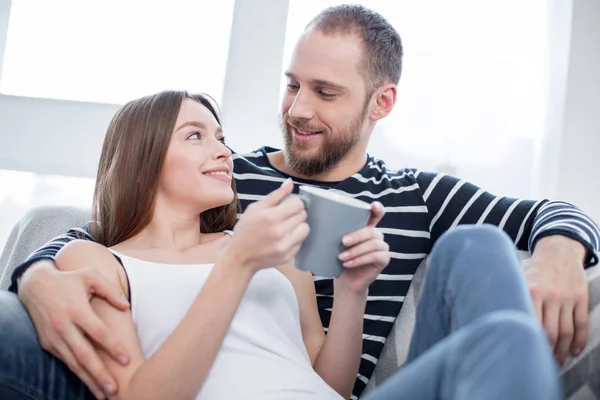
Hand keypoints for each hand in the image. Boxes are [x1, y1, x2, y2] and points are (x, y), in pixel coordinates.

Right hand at [19, 261, 130, 398]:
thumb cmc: (69, 279)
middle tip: (114, 389)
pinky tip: (89, 383)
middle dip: (99, 373)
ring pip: (73, 363)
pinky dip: (77, 373)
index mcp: (77, 309)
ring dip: (88, 380)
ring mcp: (54, 337)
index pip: (98, 332)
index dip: (113, 346)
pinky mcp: (47, 343)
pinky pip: (65, 361)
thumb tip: (126, 306)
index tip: (126, 359)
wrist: (35, 285)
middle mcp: (64, 326)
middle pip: (84, 354)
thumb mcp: (90, 276)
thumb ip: (110, 289)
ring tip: (103, 393)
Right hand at [228, 178, 309, 271]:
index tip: (288, 205)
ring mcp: (284, 246)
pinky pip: (301, 242)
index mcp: (270, 217)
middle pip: (303, 215)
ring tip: (286, 227)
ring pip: (305, 229)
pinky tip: (283, 239)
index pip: (298, 204)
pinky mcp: (288, 256)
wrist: (239, 257)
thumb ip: (275, 195)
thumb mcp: (255, 209)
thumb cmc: (245, 231)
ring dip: (298, 226)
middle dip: (296, 213)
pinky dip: (294, 239)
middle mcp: (279, 232)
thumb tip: (290, 182)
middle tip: (285, 216)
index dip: (294, 202)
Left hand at [336, 202, 389, 293]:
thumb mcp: (336, 243)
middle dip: (356, 235)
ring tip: (341, 257)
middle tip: (342, 242)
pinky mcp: (384, 259)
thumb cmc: (340, 258)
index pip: (376, 214)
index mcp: (366, 227)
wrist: (345, 280)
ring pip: (373, 244)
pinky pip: (375, 256)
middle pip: (371, 231)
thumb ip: (336, 232)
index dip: (377, 209)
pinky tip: (347, 264)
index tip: (373, 205)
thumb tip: (320, 219)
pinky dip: (359, 260)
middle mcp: (376, 235)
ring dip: (356, 251)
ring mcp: (382, 247)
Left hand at [524, 235, 588, 363]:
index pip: (530, 323)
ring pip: (566, 331)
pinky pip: (581, 322)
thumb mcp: (519, 277)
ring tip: (558, 361)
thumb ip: (513, 296)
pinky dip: (579, 339)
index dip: (530, 342)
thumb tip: (498, 318)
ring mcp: (567, 297)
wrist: (558, 249)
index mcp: (531, 291)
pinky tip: (575, 349)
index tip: (526, 353)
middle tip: (544, 363)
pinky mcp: (581, 297)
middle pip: (550, 332)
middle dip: (547, 351)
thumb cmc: (534, 267)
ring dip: (563, 350)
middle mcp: (550, 295)